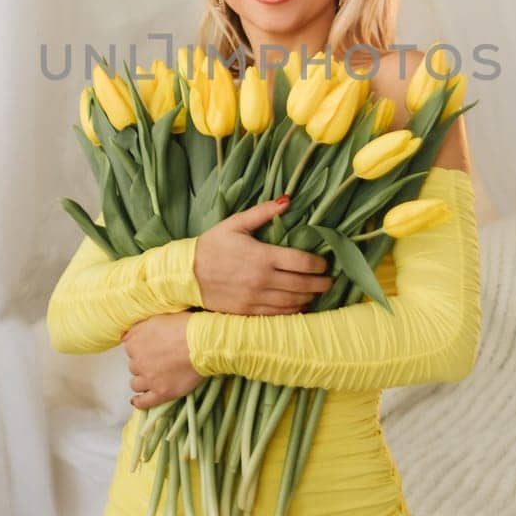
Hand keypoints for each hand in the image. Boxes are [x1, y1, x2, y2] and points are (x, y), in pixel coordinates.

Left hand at [122, 312, 202, 410]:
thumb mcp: (157, 318)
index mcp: (135, 341)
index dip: (141, 347)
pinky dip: (139, 402)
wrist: (203, 343)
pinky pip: (144, 402)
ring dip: (142, 380)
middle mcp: (138, 361)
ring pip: (136, 384)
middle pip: (134, 365)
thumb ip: (140, 328)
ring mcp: (149, 379)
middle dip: (143, 363)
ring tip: (152, 378)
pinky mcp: (161, 393)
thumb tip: (128, 335)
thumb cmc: (184, 326)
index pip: (130, 347)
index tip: (150, 347)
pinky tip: (137, 400)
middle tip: (157, 360)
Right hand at [193, 195, 333, 314]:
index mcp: (263, 256)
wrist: (185, 274)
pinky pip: (278, 315)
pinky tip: (300, 306)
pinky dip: (294, 312)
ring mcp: (256, 299)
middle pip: (303, 285)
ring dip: (310, 298)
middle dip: (322, 284)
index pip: (303, 262)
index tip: (325, 263)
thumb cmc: (212, 245)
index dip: (319, 264)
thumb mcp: (236, 224)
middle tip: (330, 280)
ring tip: (318, 293)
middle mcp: (263, 280)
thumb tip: (288, 200)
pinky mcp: (248, 312)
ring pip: (294, 303)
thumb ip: (263, 212)